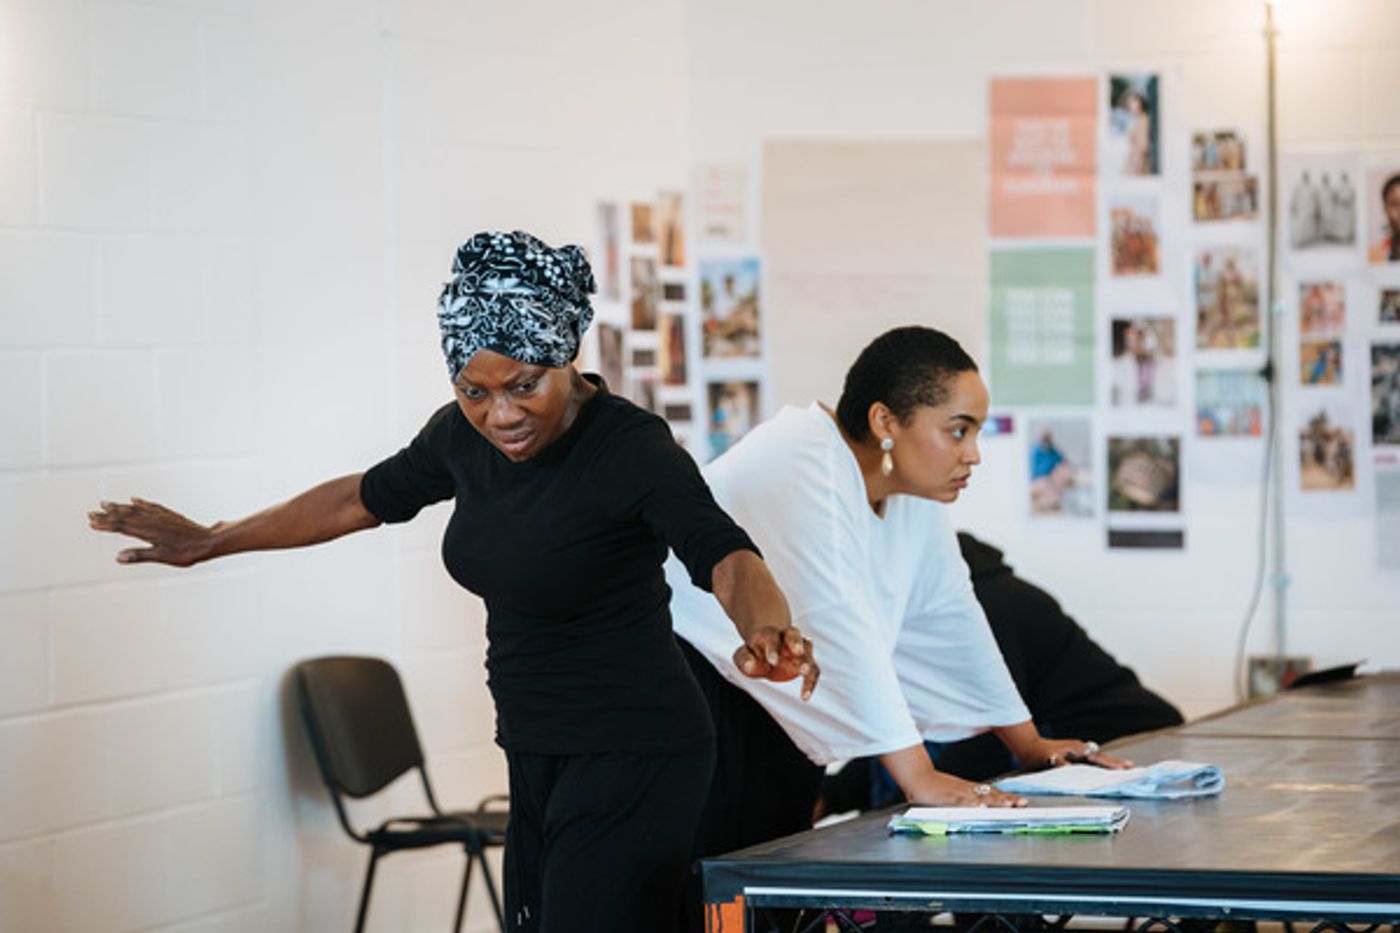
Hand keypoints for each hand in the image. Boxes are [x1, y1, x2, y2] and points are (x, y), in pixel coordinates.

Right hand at [87, 498, 216, 566]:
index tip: (91, 522)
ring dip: (120, 507)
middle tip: (91, 512)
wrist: (209, 541)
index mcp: (148, 531)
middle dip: (108, 514)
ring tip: (106, 503)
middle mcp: (153, 520)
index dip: (106, 524)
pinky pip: (152, 506)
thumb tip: (118, 557)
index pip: (121, 527)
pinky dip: (141, 503)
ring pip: (136, 509)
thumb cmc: (187, 553)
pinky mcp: (170, 515)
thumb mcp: (162, 557)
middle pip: (126, 516)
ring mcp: (162, 516)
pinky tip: (134, 500)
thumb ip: (140, 556)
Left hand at [732, 624, 819, 700]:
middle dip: (796, 641)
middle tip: (798, 652)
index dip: (773, 648)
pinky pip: (813, 670)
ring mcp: (799, 648)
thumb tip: (750, 666)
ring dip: (807, 660)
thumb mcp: (743, 656)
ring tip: (805, 673)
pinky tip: (805, 697)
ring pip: (808, 648)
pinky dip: (811, 682)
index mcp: (768, 634)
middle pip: (793, 633)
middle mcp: (786, 637)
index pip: (772, 636)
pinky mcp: (806, 661)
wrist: (766, 653)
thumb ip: (744, 659)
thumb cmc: (753, 654)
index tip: (772, 662)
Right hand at [909, 772, 1026, 808]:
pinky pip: (963, 801)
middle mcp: (967, 790)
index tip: (1020, 802)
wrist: (917, 776)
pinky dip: (972, 804)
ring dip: (995, 801)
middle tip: (1022, 803)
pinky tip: (980, 808)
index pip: (992, 794)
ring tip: (1009, 804)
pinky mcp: (948, 797)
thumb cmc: (933, 787)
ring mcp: (959, 793)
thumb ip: (965, 801)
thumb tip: (978, 809)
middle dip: (1007, 799)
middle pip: (991, 795)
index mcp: (969, 790)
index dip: (1006, 798)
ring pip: (980, 797)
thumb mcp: (952, 793)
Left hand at [1036, 738, 1131, 770]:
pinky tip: (1109, 768)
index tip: (1121, 768)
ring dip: (1111, 762)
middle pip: (1101, 756)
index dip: (1108, 763)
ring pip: (1098, 757)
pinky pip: (1092, 759)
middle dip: (1115, 762)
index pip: (1096, 758)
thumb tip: (1067, 768)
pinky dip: (1102, 763)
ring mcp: (1079, 750)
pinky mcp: (1076, 754)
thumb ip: (1058, 763)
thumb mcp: (1046, 759)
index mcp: (1075, 749)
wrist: (1029, 747)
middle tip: (1131, 767)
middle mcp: (1079, 748)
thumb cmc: (1037, 754)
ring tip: (1126, 767)